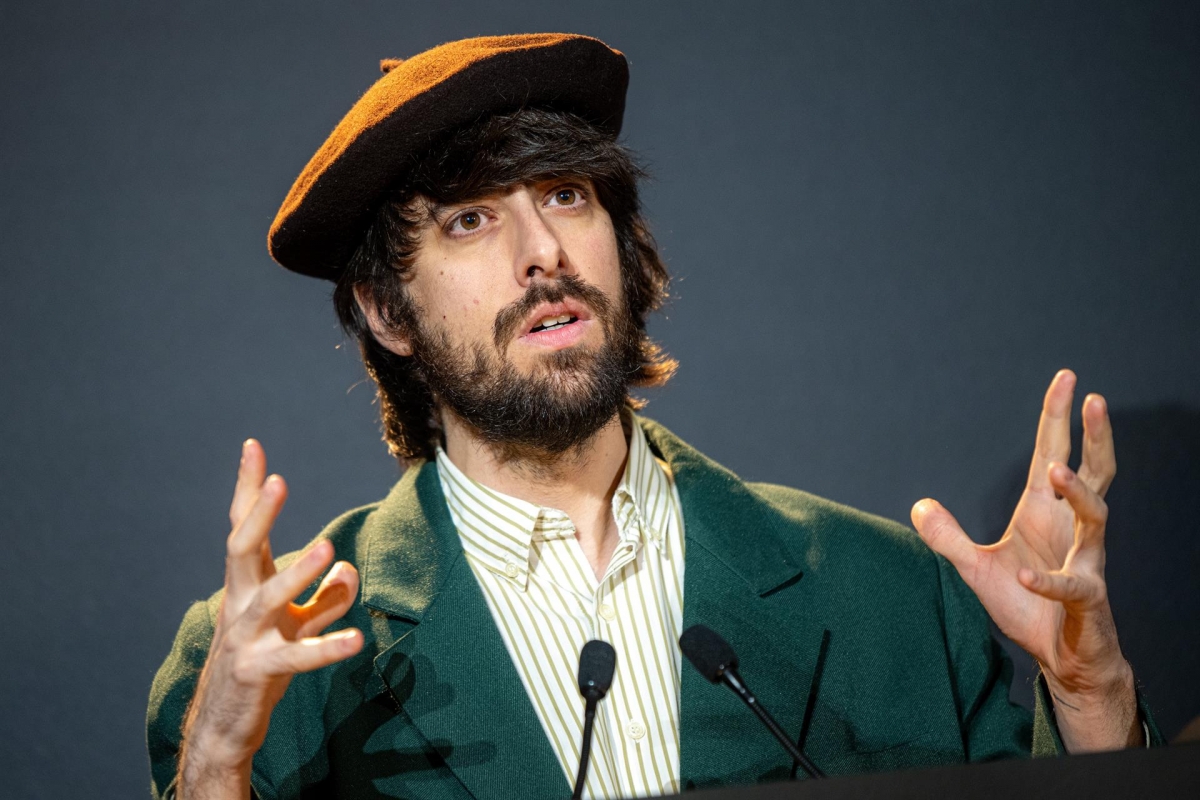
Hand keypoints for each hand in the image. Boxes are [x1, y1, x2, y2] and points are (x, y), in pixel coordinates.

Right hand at [178, 440, 362, 797]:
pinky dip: (326, 648)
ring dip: (296, 573)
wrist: (223, 726)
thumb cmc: (262, 662)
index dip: (249, 490)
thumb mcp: (297, 624)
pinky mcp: (258, 672)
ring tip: (329, 548)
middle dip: (259, 515)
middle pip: (241, 550)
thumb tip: (348, 566)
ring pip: (267, 599)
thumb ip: (325, 596)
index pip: (244, 528)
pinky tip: (355, 641)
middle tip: (279, 481)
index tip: (253, 447)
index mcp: (246, 585)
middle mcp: (240, 604)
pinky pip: (296, 657)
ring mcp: (245, 638)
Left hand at [911, 370, 1138, 751]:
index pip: (1052, 454)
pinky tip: (1022, 574)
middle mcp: (1070, 530)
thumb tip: (919, 505)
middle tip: (1094, 397)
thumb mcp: (975, 568)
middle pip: (1091, 471)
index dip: (1058, 418)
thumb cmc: (1027, 607)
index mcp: (1044, 514)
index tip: (1066, 379)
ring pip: (1095, 517)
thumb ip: (948, 537)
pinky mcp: (1086, 599)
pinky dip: (1046, 579)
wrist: (1061, 656)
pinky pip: (1070, 584)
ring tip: (1055, 469)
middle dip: (1092, 435)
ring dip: (1077, 493)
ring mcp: (1084, 562)